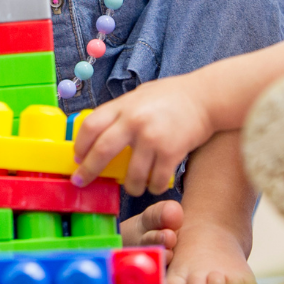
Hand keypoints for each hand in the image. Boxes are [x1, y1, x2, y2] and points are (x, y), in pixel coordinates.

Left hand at [70, 74, 213, 194]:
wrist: (206, 97)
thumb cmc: (172, 97)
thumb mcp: (139, 96)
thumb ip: (121, 114)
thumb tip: (99, 133)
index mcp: (124, 105)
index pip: (90, 126)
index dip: (80, 145)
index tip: (77, 158)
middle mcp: (135, 121)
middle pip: (101, 152)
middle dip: (89, 171)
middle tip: (83, 182)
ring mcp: (153, 138)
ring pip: (131, 176)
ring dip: (131, 186)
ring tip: (135, 186)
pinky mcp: (172, 152)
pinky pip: (156, 181)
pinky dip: (154, 187)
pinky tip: (156, 183)